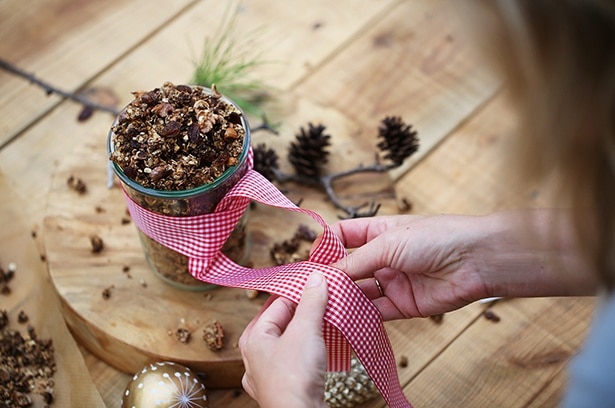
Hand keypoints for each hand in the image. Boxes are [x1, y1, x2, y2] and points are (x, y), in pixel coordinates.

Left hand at [239, 272, 328, 407]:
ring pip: (288, 342)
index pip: (278, 303)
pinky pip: (295, 361)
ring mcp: (268, 374)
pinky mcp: (283, 387)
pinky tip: (319, 351)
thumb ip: (311, 302)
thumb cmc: (295, 378)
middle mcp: (256, 355)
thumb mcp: (305, 330)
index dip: (299, 291)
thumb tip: (315, 277)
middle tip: (325, 301)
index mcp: (254, 337)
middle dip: (303, 312)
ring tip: (326, 323)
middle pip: (282, 322)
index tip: (319, 283)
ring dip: (307, 332)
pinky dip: (308, 352)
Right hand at [330, 211, 595, 320]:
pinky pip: (376, 312)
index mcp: (378, 233)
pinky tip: (344, 320)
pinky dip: (360, 316)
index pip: (343, 236)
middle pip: (348, 268)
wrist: (477, 260)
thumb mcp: (388, 243)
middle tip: (309, 292)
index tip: (308, 262)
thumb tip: (327, 275)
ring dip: (343, 299)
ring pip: (359, 292)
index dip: (325, 247)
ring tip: (323, 308)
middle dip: (331, 279)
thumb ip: (356, 261)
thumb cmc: (435, 238)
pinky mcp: (404, 305)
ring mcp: (392, 281)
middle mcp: (383, 257)